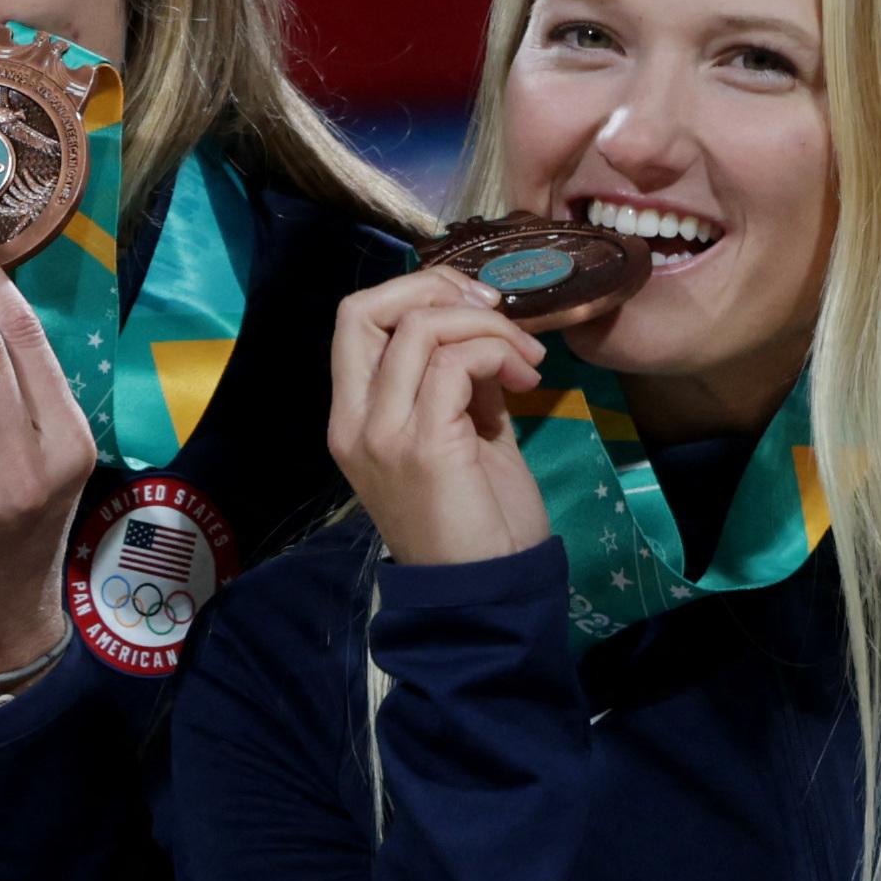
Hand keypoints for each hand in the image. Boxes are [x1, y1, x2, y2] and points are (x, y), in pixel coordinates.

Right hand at [325, 265, 560, 569]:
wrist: (482, 591)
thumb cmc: (475, 521)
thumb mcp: (465, 435)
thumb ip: (461, 383)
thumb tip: (483, 336)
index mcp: (355, 415)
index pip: (356, 319)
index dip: (416, 293)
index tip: (476, 309)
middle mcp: (354, 419)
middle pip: (365, 309)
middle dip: (437, 289)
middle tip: (494, 312)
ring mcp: (382, 432)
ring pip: (422, 329)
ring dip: (488, 327)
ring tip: (526, 360)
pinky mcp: (422, 445)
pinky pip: (455, 363)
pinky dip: (497, 353)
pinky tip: (526, 380)